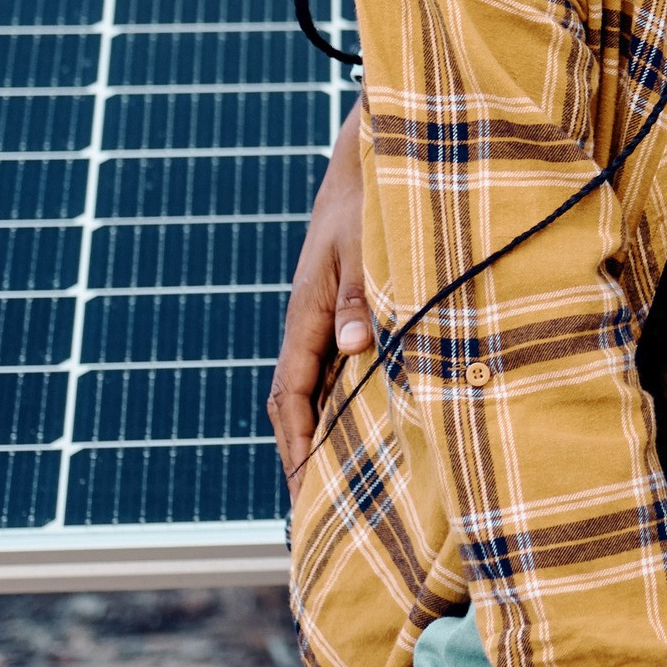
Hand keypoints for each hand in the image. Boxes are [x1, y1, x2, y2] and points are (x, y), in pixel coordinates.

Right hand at [268, 98, 374, 482]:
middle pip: (300, 404)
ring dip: (326, 436)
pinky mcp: (353, 311)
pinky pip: (342, 369)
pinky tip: (370, 428)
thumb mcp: (368, 244)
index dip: (296, 446)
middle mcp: (316, 324)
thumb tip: (351, 348)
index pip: (292, 395)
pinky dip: (347, 405)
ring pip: (321, 390)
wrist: (373, 153)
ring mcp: (332, 319)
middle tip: (318, 513)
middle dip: (304, 457)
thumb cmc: (371, 196)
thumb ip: (359, 295)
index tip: (305, 492)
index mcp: (309, 314)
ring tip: (343, 487)